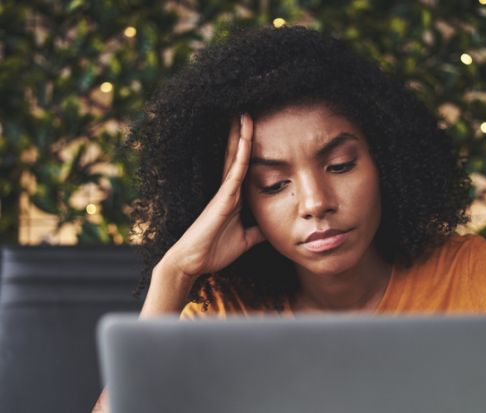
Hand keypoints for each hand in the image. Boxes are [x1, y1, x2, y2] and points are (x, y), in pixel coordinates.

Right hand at [159, 113, 264, 278]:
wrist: (192, 263)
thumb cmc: (214, 250)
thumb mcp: (246, 240)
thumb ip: (258, 232)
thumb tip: (274, 229)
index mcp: (234, 197)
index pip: (244, 166)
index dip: (249, 147)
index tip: (258, 129)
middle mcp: (228, 190)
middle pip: (236, 155)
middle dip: (242, 133)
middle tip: (249, 110)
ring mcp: (224, 192)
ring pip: (235, 157)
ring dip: (240, 136)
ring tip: (245, 113)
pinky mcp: (222, 199)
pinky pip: (234, 173)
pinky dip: (240, 155)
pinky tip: (245, 139)